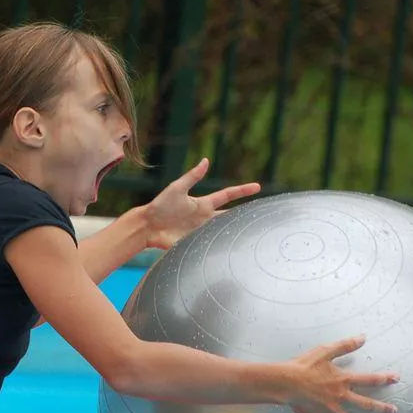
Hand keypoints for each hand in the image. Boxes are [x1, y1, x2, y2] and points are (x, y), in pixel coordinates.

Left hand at [141, 158, 260, 249]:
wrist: (148, 227)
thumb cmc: (160, 206)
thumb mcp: (177, 188)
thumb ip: (192, 176)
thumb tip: (206, 160)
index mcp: (203, 204)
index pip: (227, 196)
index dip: (242, 191)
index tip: (257, 187)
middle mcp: (205, 219)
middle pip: (230, 216)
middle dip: (245, 215)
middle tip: (264, 214)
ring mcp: (201, 232)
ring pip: (223, 233)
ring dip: (235, 233)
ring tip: (253, 234)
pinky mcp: (196, 245)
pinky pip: (212, 247)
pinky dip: (221, 248)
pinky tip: (233, 252)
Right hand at [284, 336, 398, 412]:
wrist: (287, 382)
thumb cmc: (304, 365)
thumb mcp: (325, 351)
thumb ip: (345, 345)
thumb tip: (363, 337)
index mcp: (344, 380)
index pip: (369, 379)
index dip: (384, 378)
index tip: (397, 379)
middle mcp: (341, 397)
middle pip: (366, 405)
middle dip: (382, 409)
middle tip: (394, 412)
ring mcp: (331, 410)